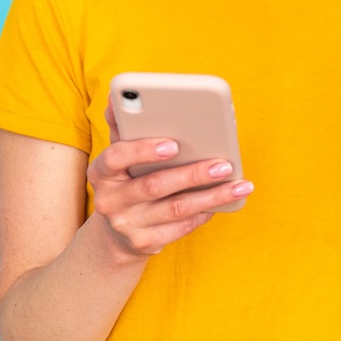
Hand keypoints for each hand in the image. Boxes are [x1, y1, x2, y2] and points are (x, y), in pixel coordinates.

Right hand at [86, 95, 254, 258]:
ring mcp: (127, 225)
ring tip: (239, 184)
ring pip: (176, 209)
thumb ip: (123, 126)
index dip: (143, 150)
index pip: (116, 157)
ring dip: (211, 196)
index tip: (174, 145)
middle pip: (155, 185)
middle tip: (224, 164)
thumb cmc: (127, 179)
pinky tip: (224, 202)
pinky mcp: (144, 243)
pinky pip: (181, 228)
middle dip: (193, 174)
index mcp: (101, 172)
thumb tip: (116, 96)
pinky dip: (203, 214)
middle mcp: (110, 201)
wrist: (118, 231)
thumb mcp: (120, 155)